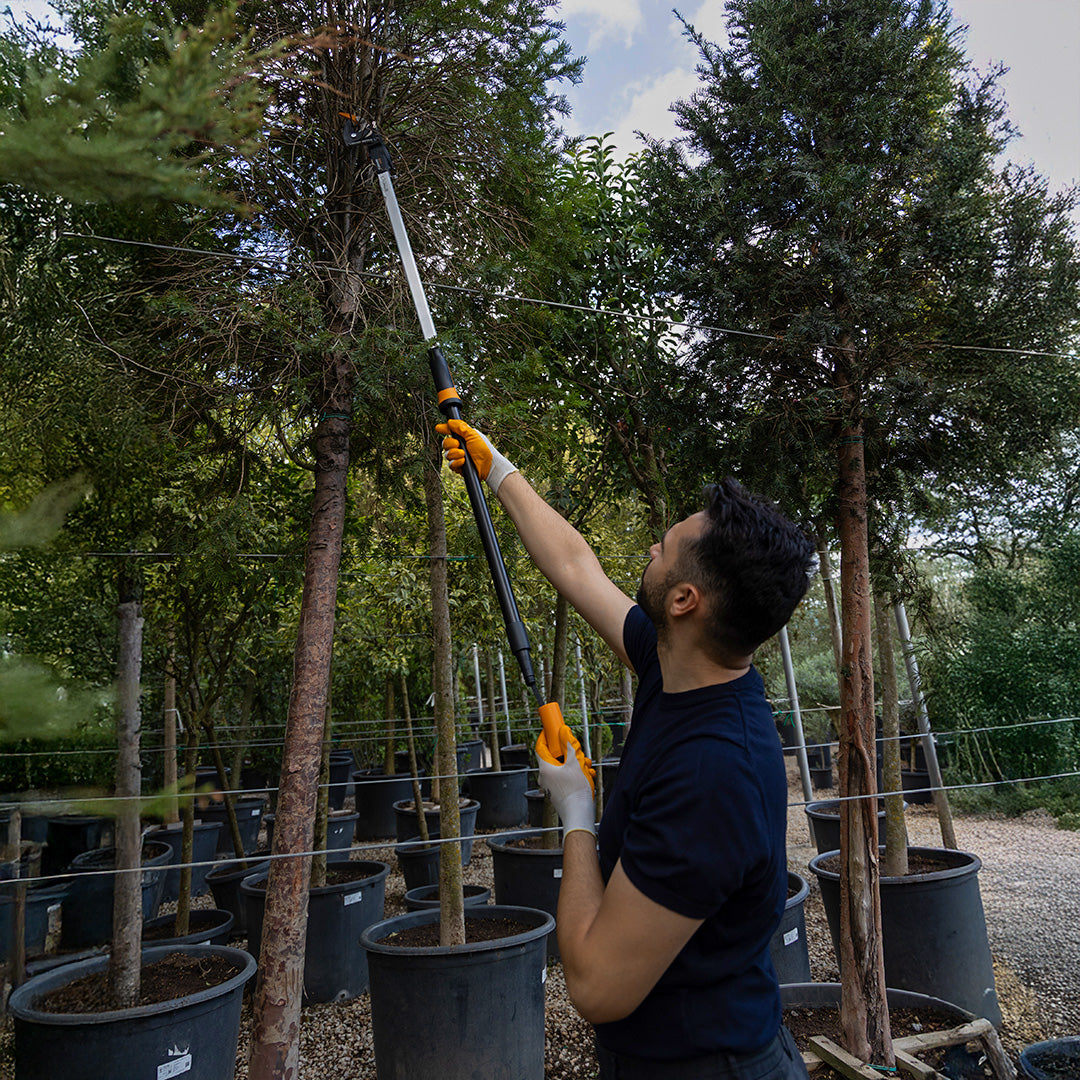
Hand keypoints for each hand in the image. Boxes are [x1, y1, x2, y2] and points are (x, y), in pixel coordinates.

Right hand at [435, 418, 516, 494]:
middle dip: (450, 443)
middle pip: (445, 443)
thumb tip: (450, 422)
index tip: (438, 428)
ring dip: (454, 453)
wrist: (489, 465)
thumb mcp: (473, 435)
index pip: (451, 432)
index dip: (444, 429)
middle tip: (458, 444)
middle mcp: (459, 447)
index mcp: (463, 437)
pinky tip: (464, 461)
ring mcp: (458, 457)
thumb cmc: (484, 449)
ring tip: (463, 454)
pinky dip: (457, 462)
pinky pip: (450, 464)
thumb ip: (461, 428)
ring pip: (447, 454)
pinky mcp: (458, 467)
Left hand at [536, 724, 596, 838]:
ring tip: (586, 767)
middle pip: (555, 757)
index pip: (540, 747)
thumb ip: (569, 745)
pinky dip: (576, 775)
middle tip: (579, 752)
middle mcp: (545, 777)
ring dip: (576, 764)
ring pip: (563, 768)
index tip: (551, 730)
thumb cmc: (575, 790)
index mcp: (545, 768)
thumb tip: (563, 732)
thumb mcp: (574, 762)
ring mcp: (551, 786)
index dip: (546, 736)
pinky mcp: (559, 793)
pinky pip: (566, 778)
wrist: (578, 815)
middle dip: (569, 752)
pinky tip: (587, 776)